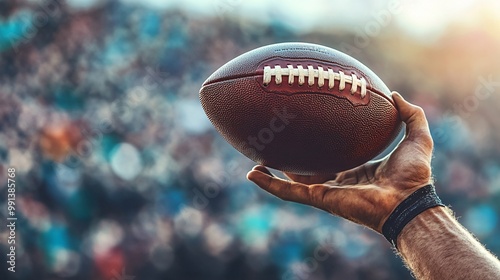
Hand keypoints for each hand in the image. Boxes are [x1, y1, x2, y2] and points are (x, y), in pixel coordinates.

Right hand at [246, 92, 433, 232]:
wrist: (407, 201)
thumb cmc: (414, 176)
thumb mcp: (417, 137)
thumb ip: (411, 115)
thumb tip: (395, 95)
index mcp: (356, 169)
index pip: (334, 156)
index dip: (322, 145)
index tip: (311, 130)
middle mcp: (338, 180)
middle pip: (310, 168)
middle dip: (294, 157)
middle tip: (279, 139)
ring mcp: (326, 190)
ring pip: (292, 181)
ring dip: (273, 173)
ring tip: (256, 158)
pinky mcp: (319, 198)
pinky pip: (289, 192)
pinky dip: (269, 186)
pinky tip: (253, 174)